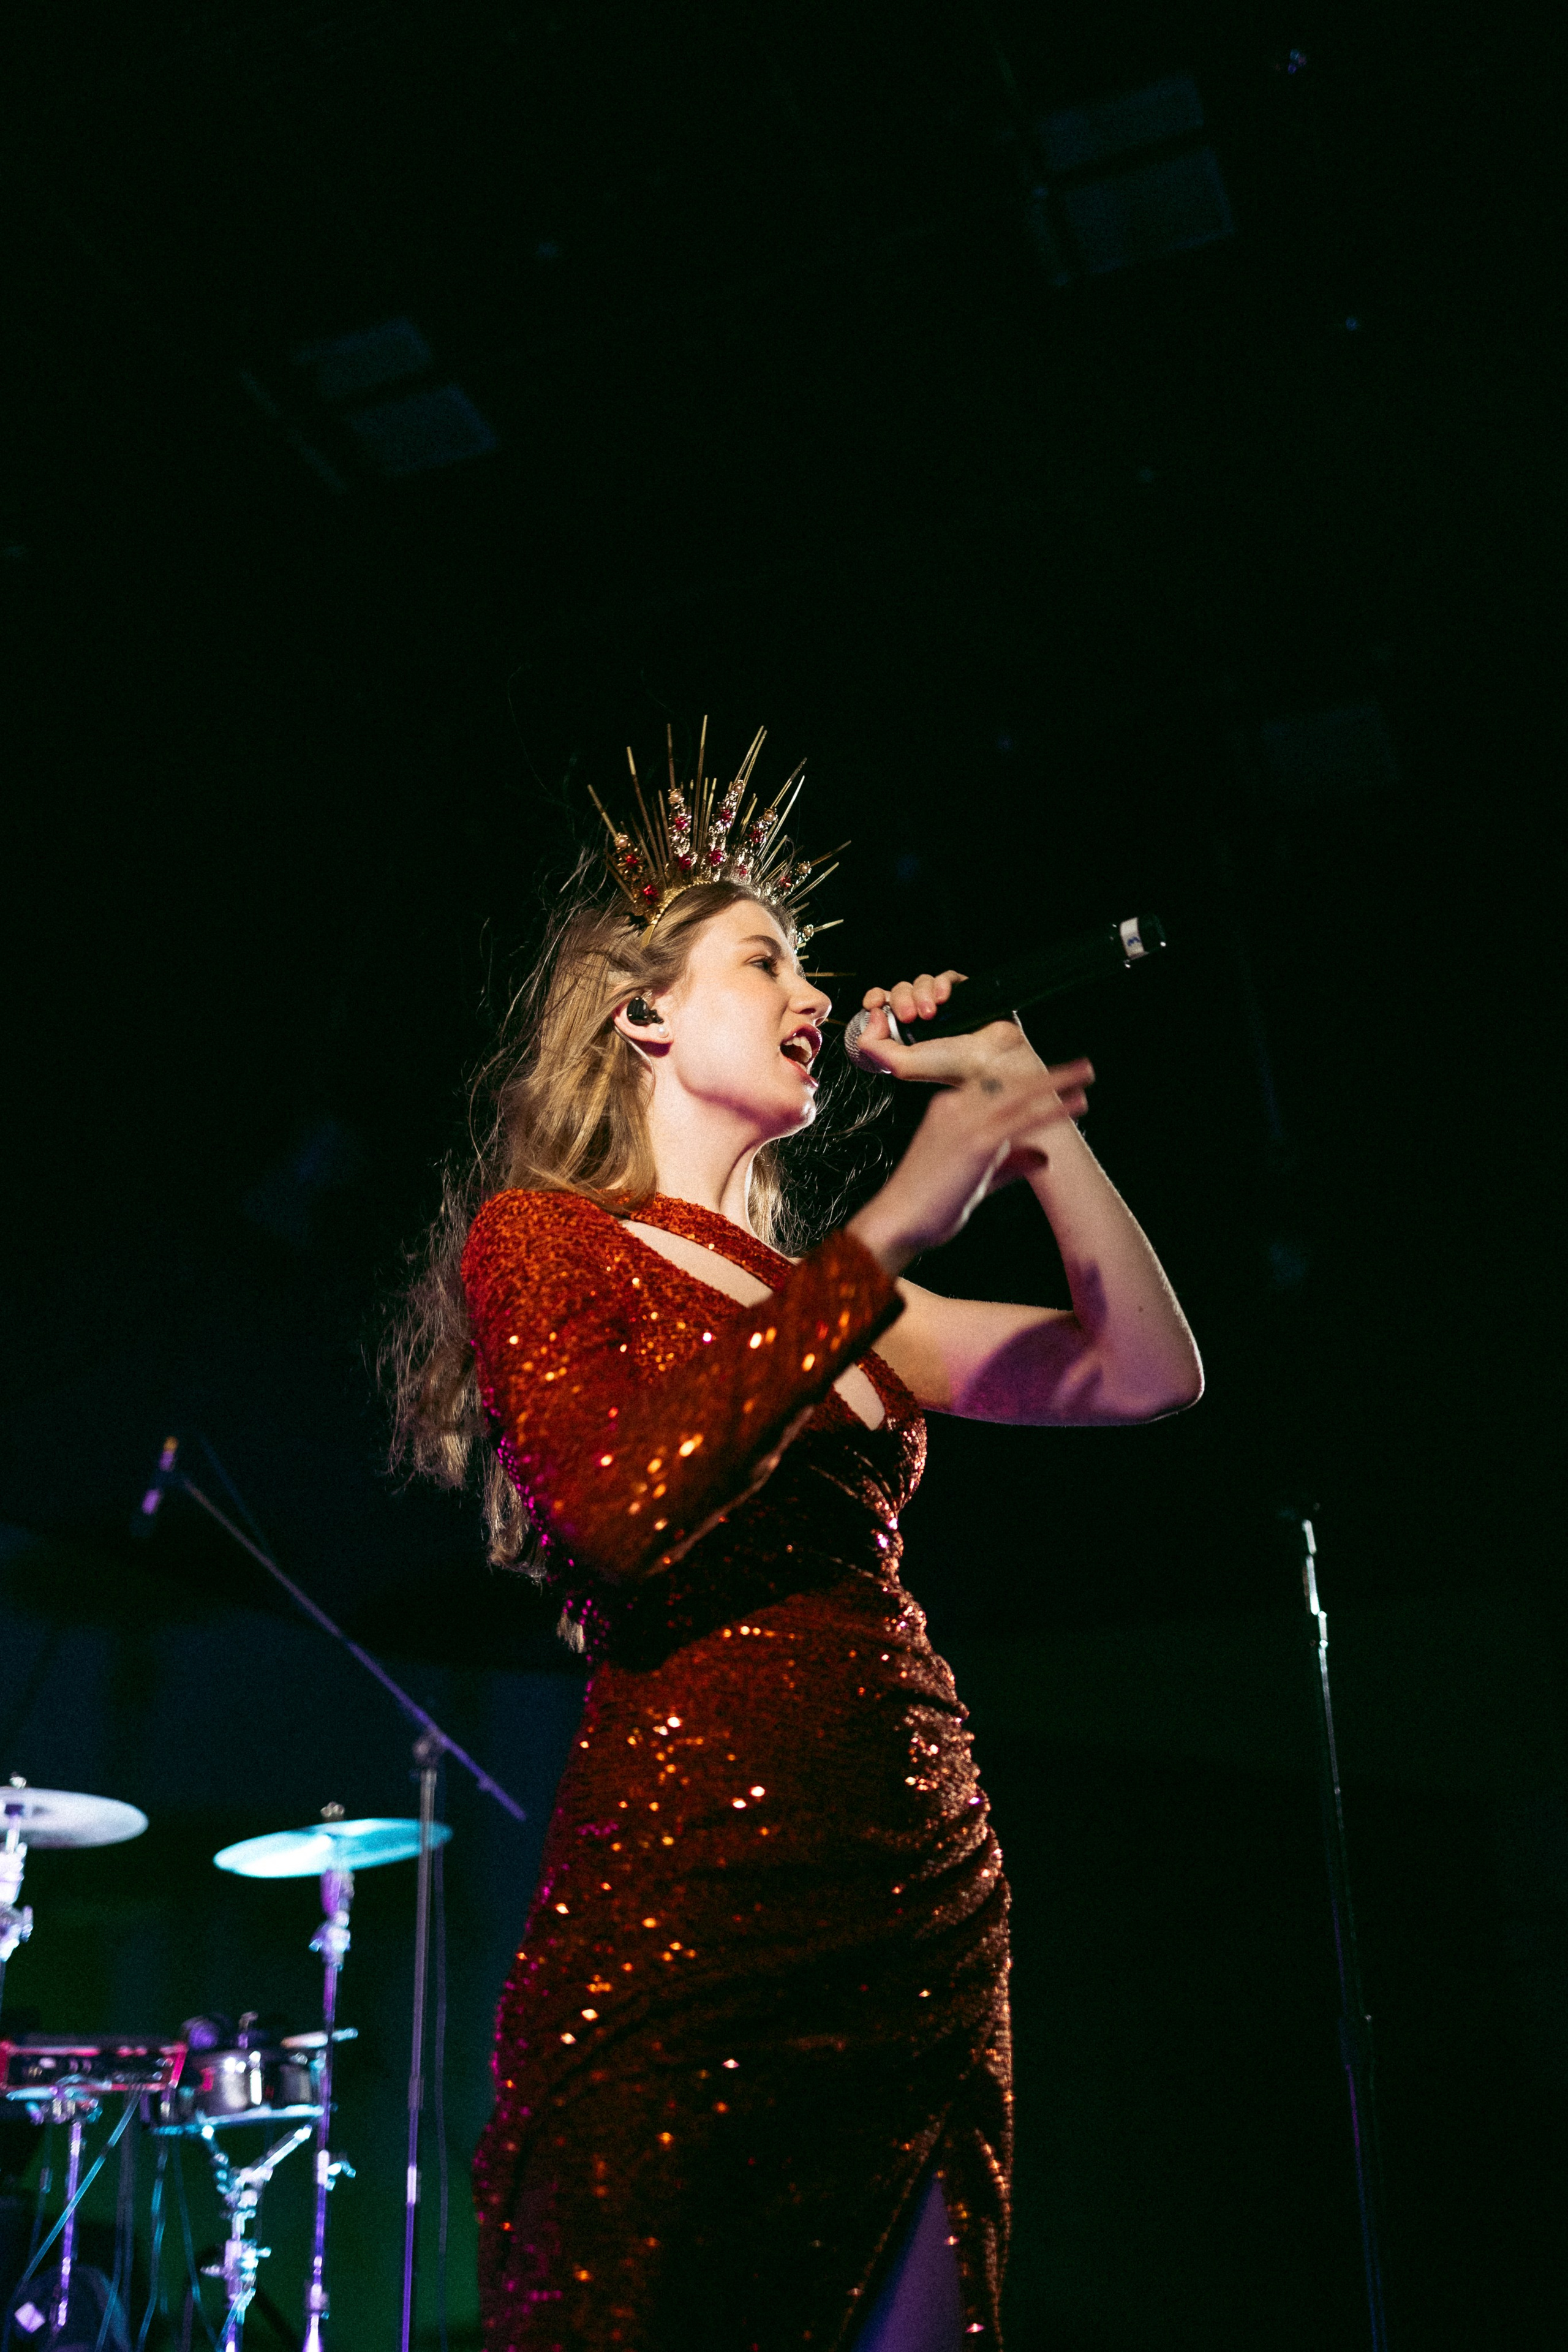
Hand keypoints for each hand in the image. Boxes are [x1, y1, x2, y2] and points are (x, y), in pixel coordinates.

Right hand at [848, 1018, 1095, 1274]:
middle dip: (1048, 1074)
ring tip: (1086, 1073)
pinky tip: (1076, 1104)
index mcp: (947, 1108)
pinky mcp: (977, 1141)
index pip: (994, 1085)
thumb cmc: (928, 1203)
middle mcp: (954, 1106)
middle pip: (1010, 1082)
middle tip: (1082, 1066)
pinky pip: (1023, 1119)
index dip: (1027, 1080)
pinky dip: (1052, 1109)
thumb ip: (1009, 1163)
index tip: (1054, 1077)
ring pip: (1020, 1094)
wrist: (897, 1221)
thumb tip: (1043, 1155)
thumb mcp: (977, 1177)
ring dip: (1057, 1083)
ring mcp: (965, 1121)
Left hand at [855, 971, 1092, 1110]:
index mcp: (906, 1034)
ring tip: (932, 1012)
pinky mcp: (965, 995)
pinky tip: (945, 998)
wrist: (990, 1064)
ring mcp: (945, 1007)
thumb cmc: (952, 1069)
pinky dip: (942, 982)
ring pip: (922, 982)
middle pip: (901, 990)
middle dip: (901, 999)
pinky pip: (946, 976)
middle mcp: (924, 1019)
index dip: (875, 998)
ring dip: (922, 993)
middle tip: (910, 1017)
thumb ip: (874, 1046)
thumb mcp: (901, 1065)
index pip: (883, 1006)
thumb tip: (873, 1015)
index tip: (873, 1002)